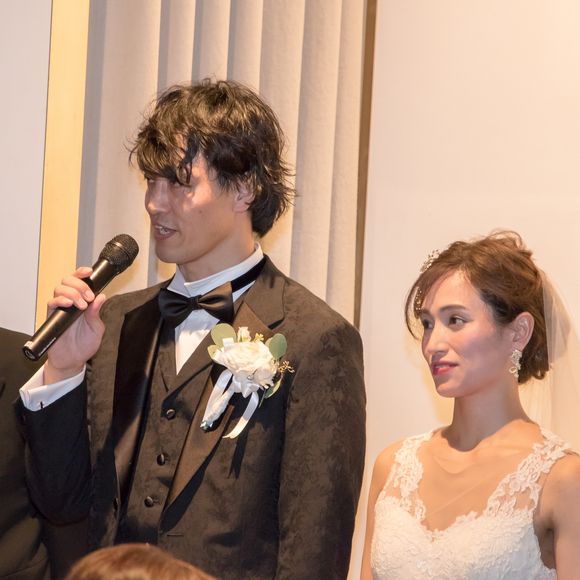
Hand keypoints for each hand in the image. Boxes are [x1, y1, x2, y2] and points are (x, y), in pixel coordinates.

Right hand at [44, 267, 105, 382]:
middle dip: (79, 284)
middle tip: (88, 297)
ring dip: (72, 293)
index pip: (80, 282)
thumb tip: (101, 296)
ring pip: (59, 288)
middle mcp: (70, 302)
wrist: (73, 360)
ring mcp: (60, 309)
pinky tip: (69, 305)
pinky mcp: (51, 317)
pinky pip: (51, 303)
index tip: (89, 271)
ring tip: (81, 305)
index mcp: (82, 301)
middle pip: (67, 281)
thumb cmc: (85, 344)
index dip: (82, 273)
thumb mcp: (97, 328)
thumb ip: (96, 313)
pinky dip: (60, 300)